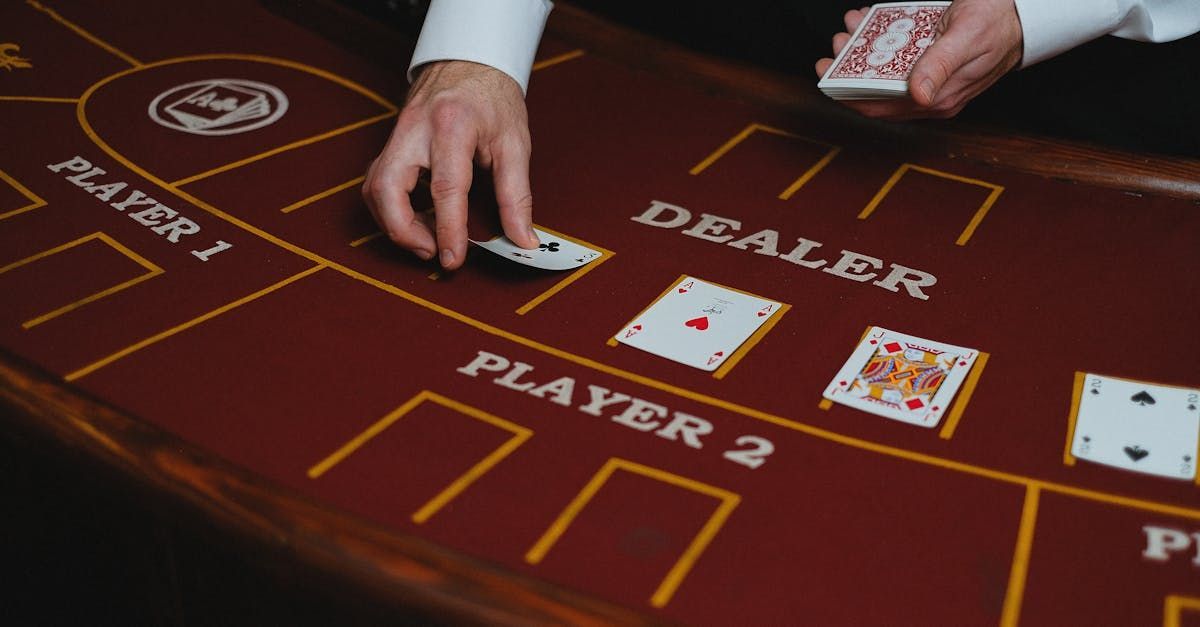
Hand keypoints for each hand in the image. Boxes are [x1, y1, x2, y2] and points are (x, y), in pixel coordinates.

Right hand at [363, 60, 537, 269]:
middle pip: (387, 188)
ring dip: (394, 223)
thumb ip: (517, 196)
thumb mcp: (515, 143)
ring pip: (373, 187)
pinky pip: (377, 182)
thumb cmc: (493, 98)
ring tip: (428, 239)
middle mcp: (416, 130)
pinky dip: (392, 208)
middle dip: (403, 231)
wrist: (469, 60)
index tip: (453, 259)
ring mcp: (396, 134)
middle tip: (432, 251)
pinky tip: (419, 219)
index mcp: (452, 126)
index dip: (448, 229)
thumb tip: (522, 239)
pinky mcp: (390, 142)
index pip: (445, 187)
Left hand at [815, 0, 1022, 118]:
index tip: (826, 74)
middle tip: (837, 42)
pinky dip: (880, 40)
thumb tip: (917, 96)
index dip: (848, 95)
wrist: (1024, 11)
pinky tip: (870, 20)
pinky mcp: (931, 63)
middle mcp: (930, 95)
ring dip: (863, 49)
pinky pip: (897, 57)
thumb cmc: (998, 22)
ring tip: (851, 26)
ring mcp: (930, 80)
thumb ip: (940, 66)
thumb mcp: (967, 38)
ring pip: (884, 71)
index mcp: (938, 100)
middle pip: (877, 90)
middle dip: (851, 67)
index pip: (880, 108)